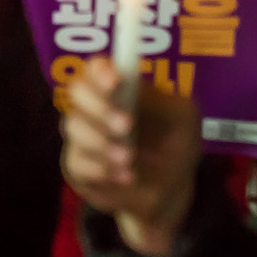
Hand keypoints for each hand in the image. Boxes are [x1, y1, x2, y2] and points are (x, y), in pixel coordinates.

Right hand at [62, 56, 201, 256]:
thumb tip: (132, 88)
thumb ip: (160, 101)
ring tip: (129, 158)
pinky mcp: (78, 167)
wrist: (173, 189)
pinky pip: (75, 162)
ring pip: (73, 127)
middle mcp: (95, 107)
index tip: (117, 82)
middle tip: (127, 126)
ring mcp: (83, 136)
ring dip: (101, 142)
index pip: (96, 66)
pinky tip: (125, 176)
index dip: (101, 70)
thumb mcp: (183, 118)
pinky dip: (100, 169)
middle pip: (76, 91)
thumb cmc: (176, 143)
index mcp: (120, 87)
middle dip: (100, 107)